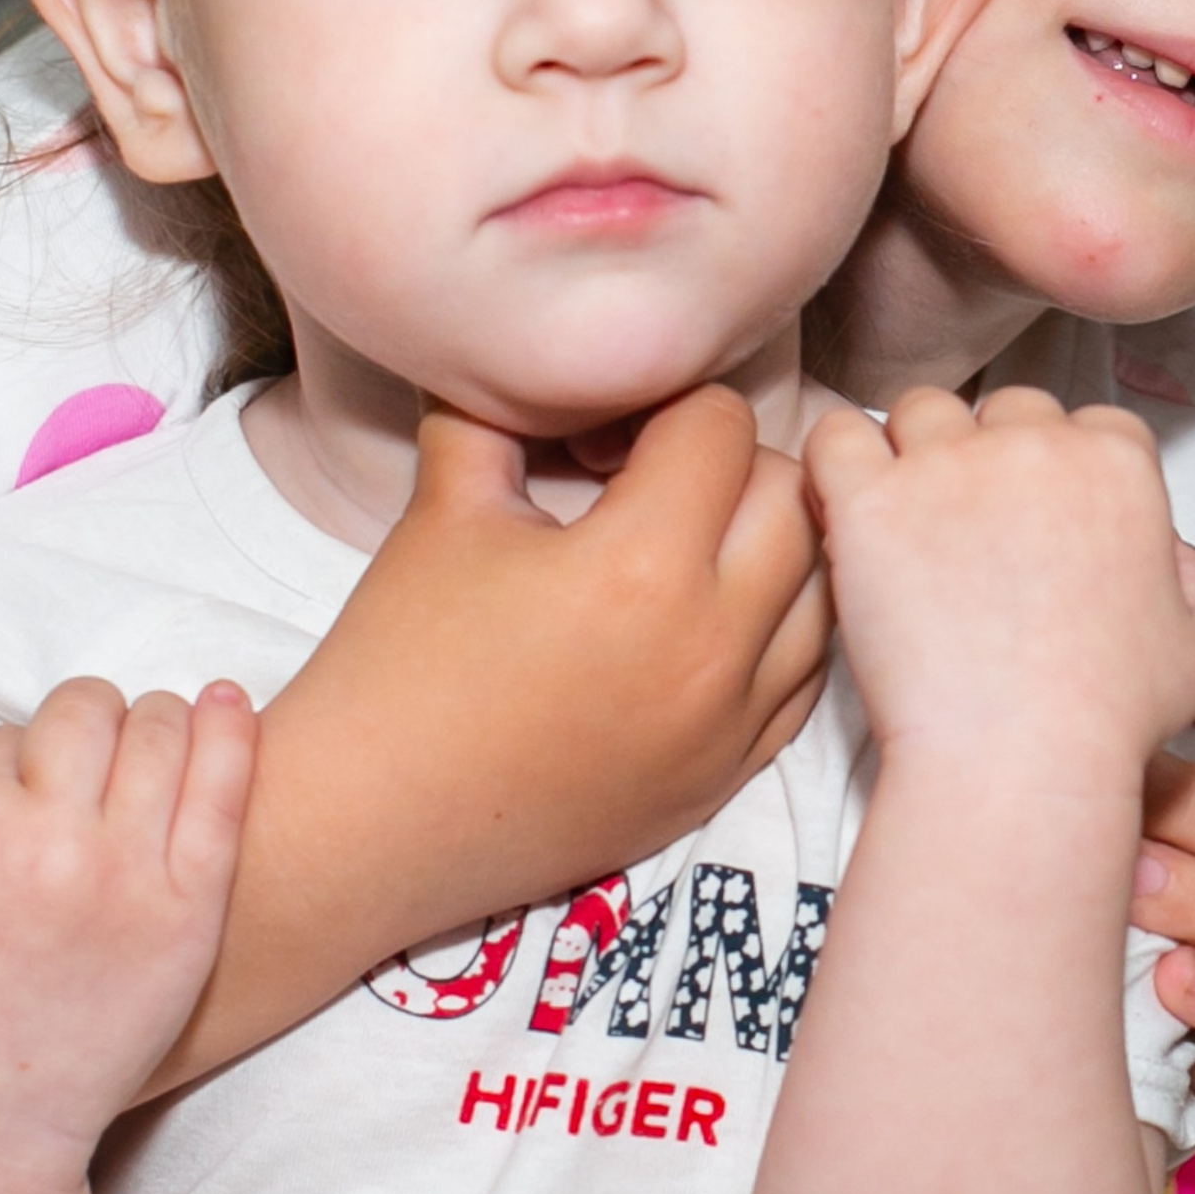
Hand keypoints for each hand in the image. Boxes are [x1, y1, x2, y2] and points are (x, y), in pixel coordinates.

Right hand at [0, 676, 254, 1193]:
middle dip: (81, 721)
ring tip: (153, 734)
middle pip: (88, 714)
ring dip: (153, 719)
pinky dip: (230, 733)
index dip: (9, 763)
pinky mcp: (192, 914)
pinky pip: (224, 792)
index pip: (6, 736)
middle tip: (86, 755)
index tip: (17, 801)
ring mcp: (132, 877)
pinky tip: (228, 704)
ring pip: (160, 733)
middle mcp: (55, 841)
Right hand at [279, 384, 827, 888]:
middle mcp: (709, 645)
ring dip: (770, 545)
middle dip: (730, 467)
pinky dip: (777, 630)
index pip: (720, 427)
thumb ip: (504, 416)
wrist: (373, 822)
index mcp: (640, 566)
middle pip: (791, 496)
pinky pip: (805, 676)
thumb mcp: (444, 509)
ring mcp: (728, 721)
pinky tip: (707, 621)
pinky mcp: (726, 773)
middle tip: (654, 485)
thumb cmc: (398, 666)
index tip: (603, 448)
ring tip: (692, 547)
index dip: (662, 410)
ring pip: (821, 587)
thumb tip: (545, 371)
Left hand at [807, 383, 1194, 784]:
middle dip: (990, 458)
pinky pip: (835, 438)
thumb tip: (1168, 550)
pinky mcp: (870, 501)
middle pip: (1004, 410)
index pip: (1088, 423)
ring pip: (919, 412)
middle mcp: (1033, 442)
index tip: (1044, 525)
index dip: (1064, 472)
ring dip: (914, 454)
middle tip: (973, 534)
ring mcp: (946, 465)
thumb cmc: (1110, 718)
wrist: (1019, 758)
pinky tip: (848, 514)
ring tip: (908, 526)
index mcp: (1118, 461)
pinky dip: (838, 463)